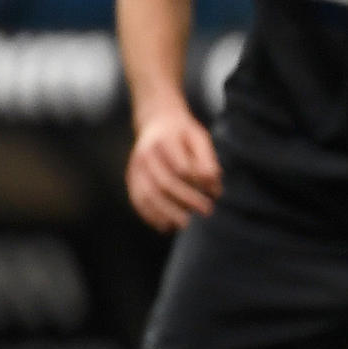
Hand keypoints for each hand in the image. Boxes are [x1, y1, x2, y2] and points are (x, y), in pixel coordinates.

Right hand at [127, 103, 220, 230]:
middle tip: (208, 211)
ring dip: (166, 213)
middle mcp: (146, 155)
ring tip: (184, 225)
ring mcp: (136, 167)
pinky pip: (137, 199)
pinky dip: (150, 216)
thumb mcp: (200, 138)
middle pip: (164, 183)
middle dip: (187, 200)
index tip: (215, 193)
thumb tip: (213, 181)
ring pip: (147, 194)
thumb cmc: (184, 133)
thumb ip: (207, 159)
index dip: (199, 183)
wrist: (156, 121)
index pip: (181, 167)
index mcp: (165, 141)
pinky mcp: (132, 177)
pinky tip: (165, 227)